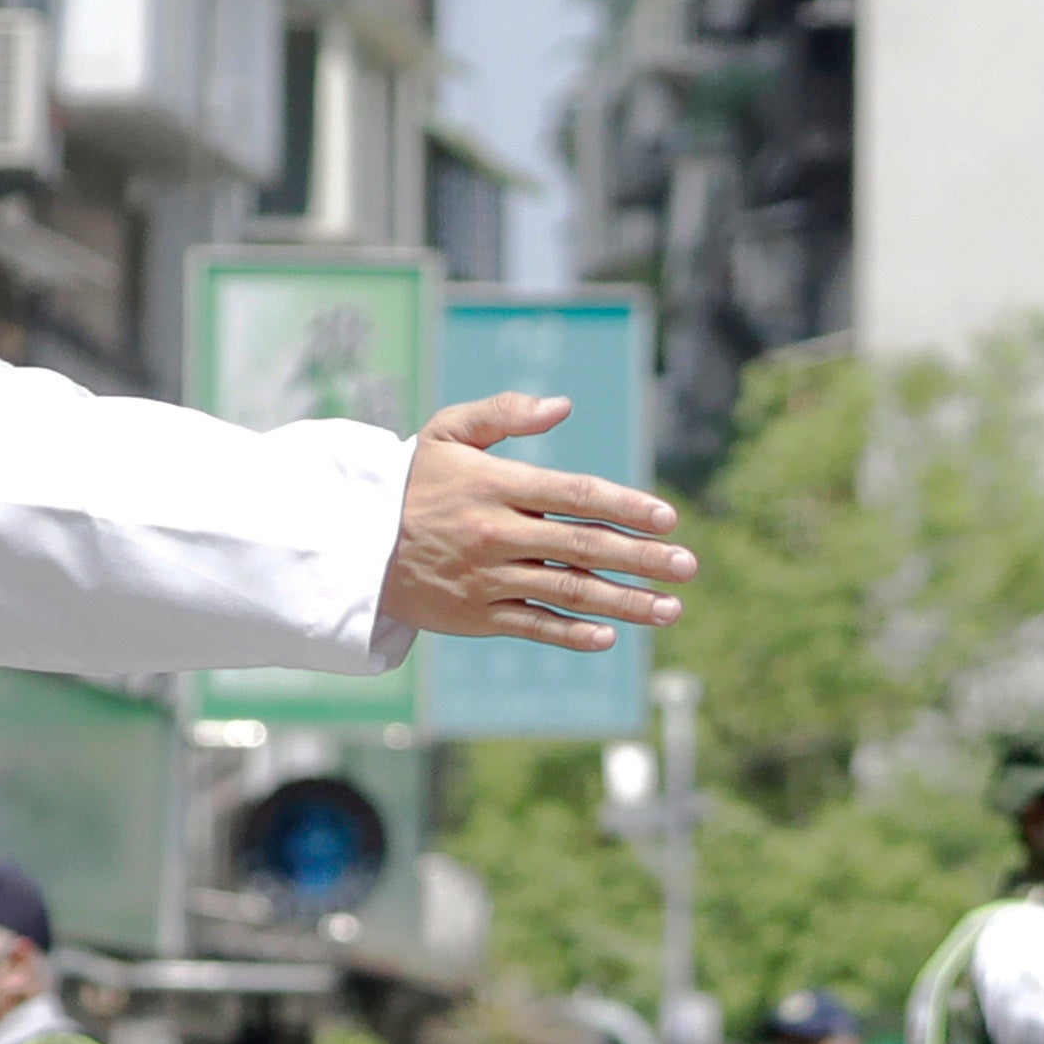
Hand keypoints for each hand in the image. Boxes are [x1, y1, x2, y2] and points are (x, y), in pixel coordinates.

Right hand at [379, 394, 693, 648]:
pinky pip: (534, 626)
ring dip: (625, 604)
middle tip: (688, 566)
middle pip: (583, 547)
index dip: (625, 506)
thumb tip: (563, 406)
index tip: (668, 518)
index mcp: (495, 486)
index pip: (574, 494)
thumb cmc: (412, 481)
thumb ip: (503, 413)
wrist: (355, 544)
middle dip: (642, 558)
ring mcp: (487, 579)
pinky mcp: (477, 616)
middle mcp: (496, 534)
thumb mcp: (448, 432)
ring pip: (568, 593)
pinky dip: (572, 634)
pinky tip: (611, 637)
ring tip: (670, 609)